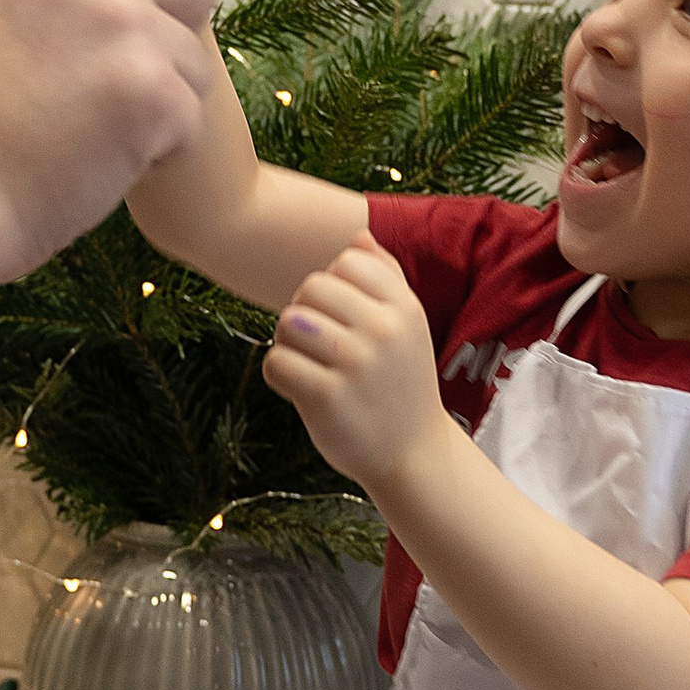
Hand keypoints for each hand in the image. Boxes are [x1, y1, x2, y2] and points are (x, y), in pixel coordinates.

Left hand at [261, 237, 449, 502]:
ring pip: (289, 321)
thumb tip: (358, 236)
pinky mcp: (327, 398)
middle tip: (313, 343)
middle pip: (311, 287)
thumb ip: (386, 278)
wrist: (413, 454)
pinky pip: (277, 362)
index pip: (346, 262)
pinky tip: (297, 388)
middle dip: (303, 311)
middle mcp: (384, 331)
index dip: (332, 286)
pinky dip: (279, 374)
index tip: (338, 316)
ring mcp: (356, 364)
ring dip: (287, 341)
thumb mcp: (408, 327)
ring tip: (305, 362)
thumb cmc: (400, 383)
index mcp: (404, 308)